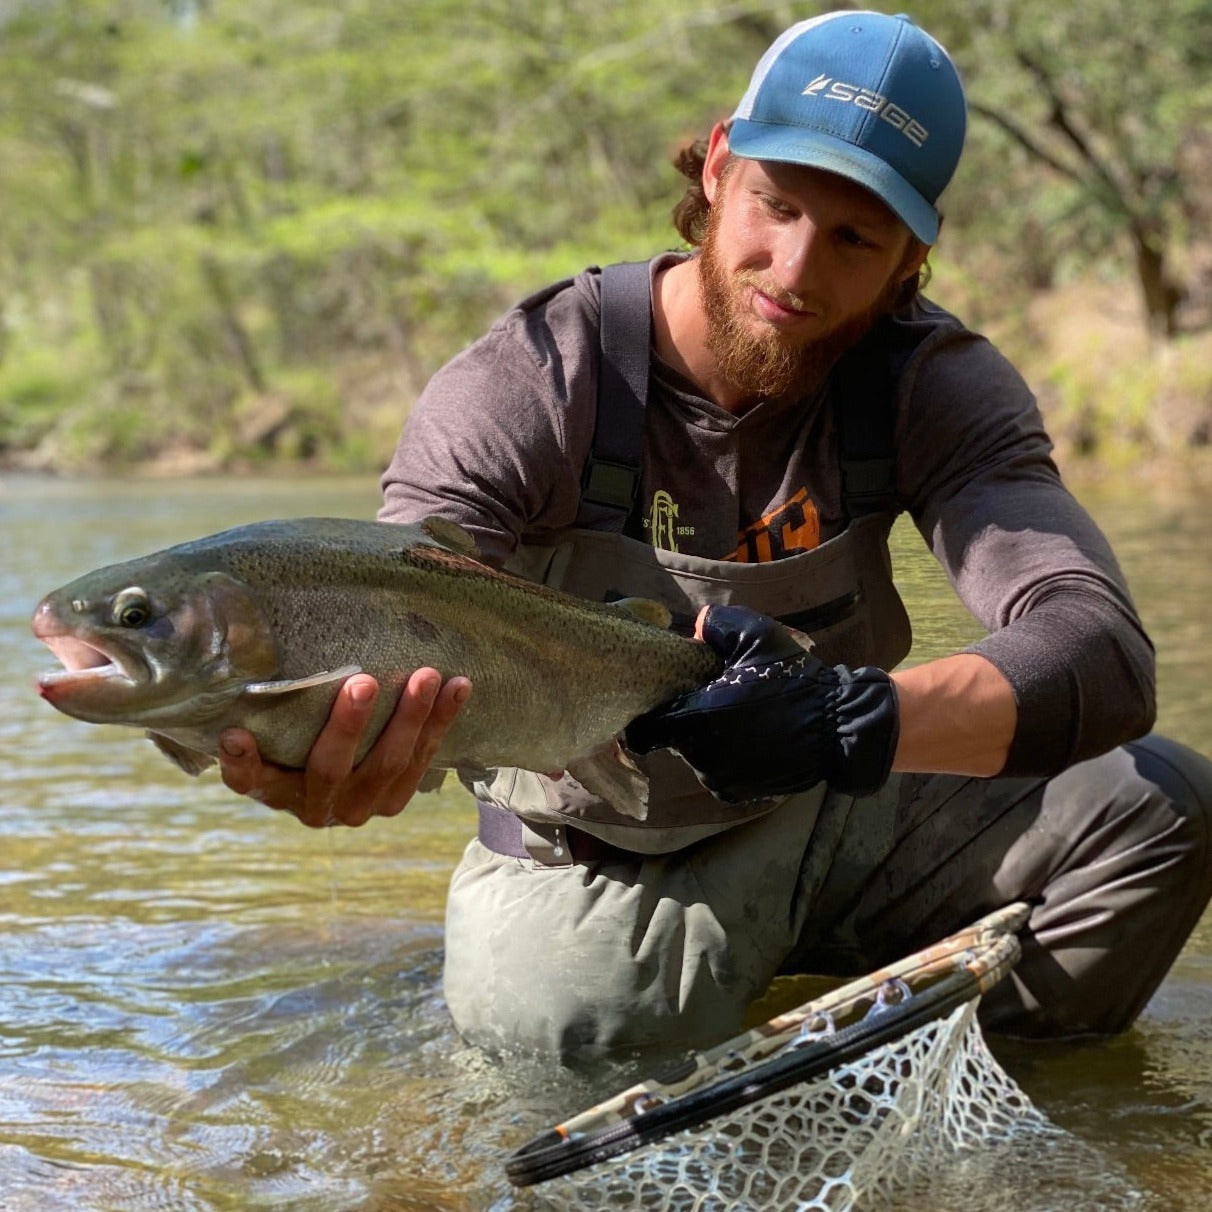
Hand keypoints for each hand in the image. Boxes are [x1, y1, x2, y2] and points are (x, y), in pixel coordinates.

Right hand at [218, 668, 470, 827]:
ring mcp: (360, 807)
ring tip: (427, 676)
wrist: (331, 778)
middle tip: (362, 683)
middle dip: (349, 726)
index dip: (244, 763)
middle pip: (331, 770)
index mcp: (272, 788)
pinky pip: (423, 760)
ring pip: (389, 765)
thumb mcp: (268, 729)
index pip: (251, 779)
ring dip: (411, 718)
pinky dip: (442, 722)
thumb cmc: (288, 738)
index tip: (235, 736)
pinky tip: (460, 687)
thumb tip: (238, 665)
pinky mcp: (395, 799)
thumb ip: (258, 707)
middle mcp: (315, 807)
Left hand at [625, 605, 897, 802]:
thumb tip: (695, 625)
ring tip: (738, 720)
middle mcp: (701, 755)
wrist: (836, 728)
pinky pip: (717, 773)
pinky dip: (725, 758)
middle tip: (715, 700)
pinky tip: (751, 740)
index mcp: (697, 717)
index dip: (651, 713)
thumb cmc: (794, 681)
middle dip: (687, 719)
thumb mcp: (759, 637)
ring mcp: (719, 778)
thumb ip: (718, 626)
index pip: (647, 728)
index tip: (664, 700)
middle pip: (674, 738)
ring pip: (696, 756)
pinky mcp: (737, 793)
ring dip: (707, 740)